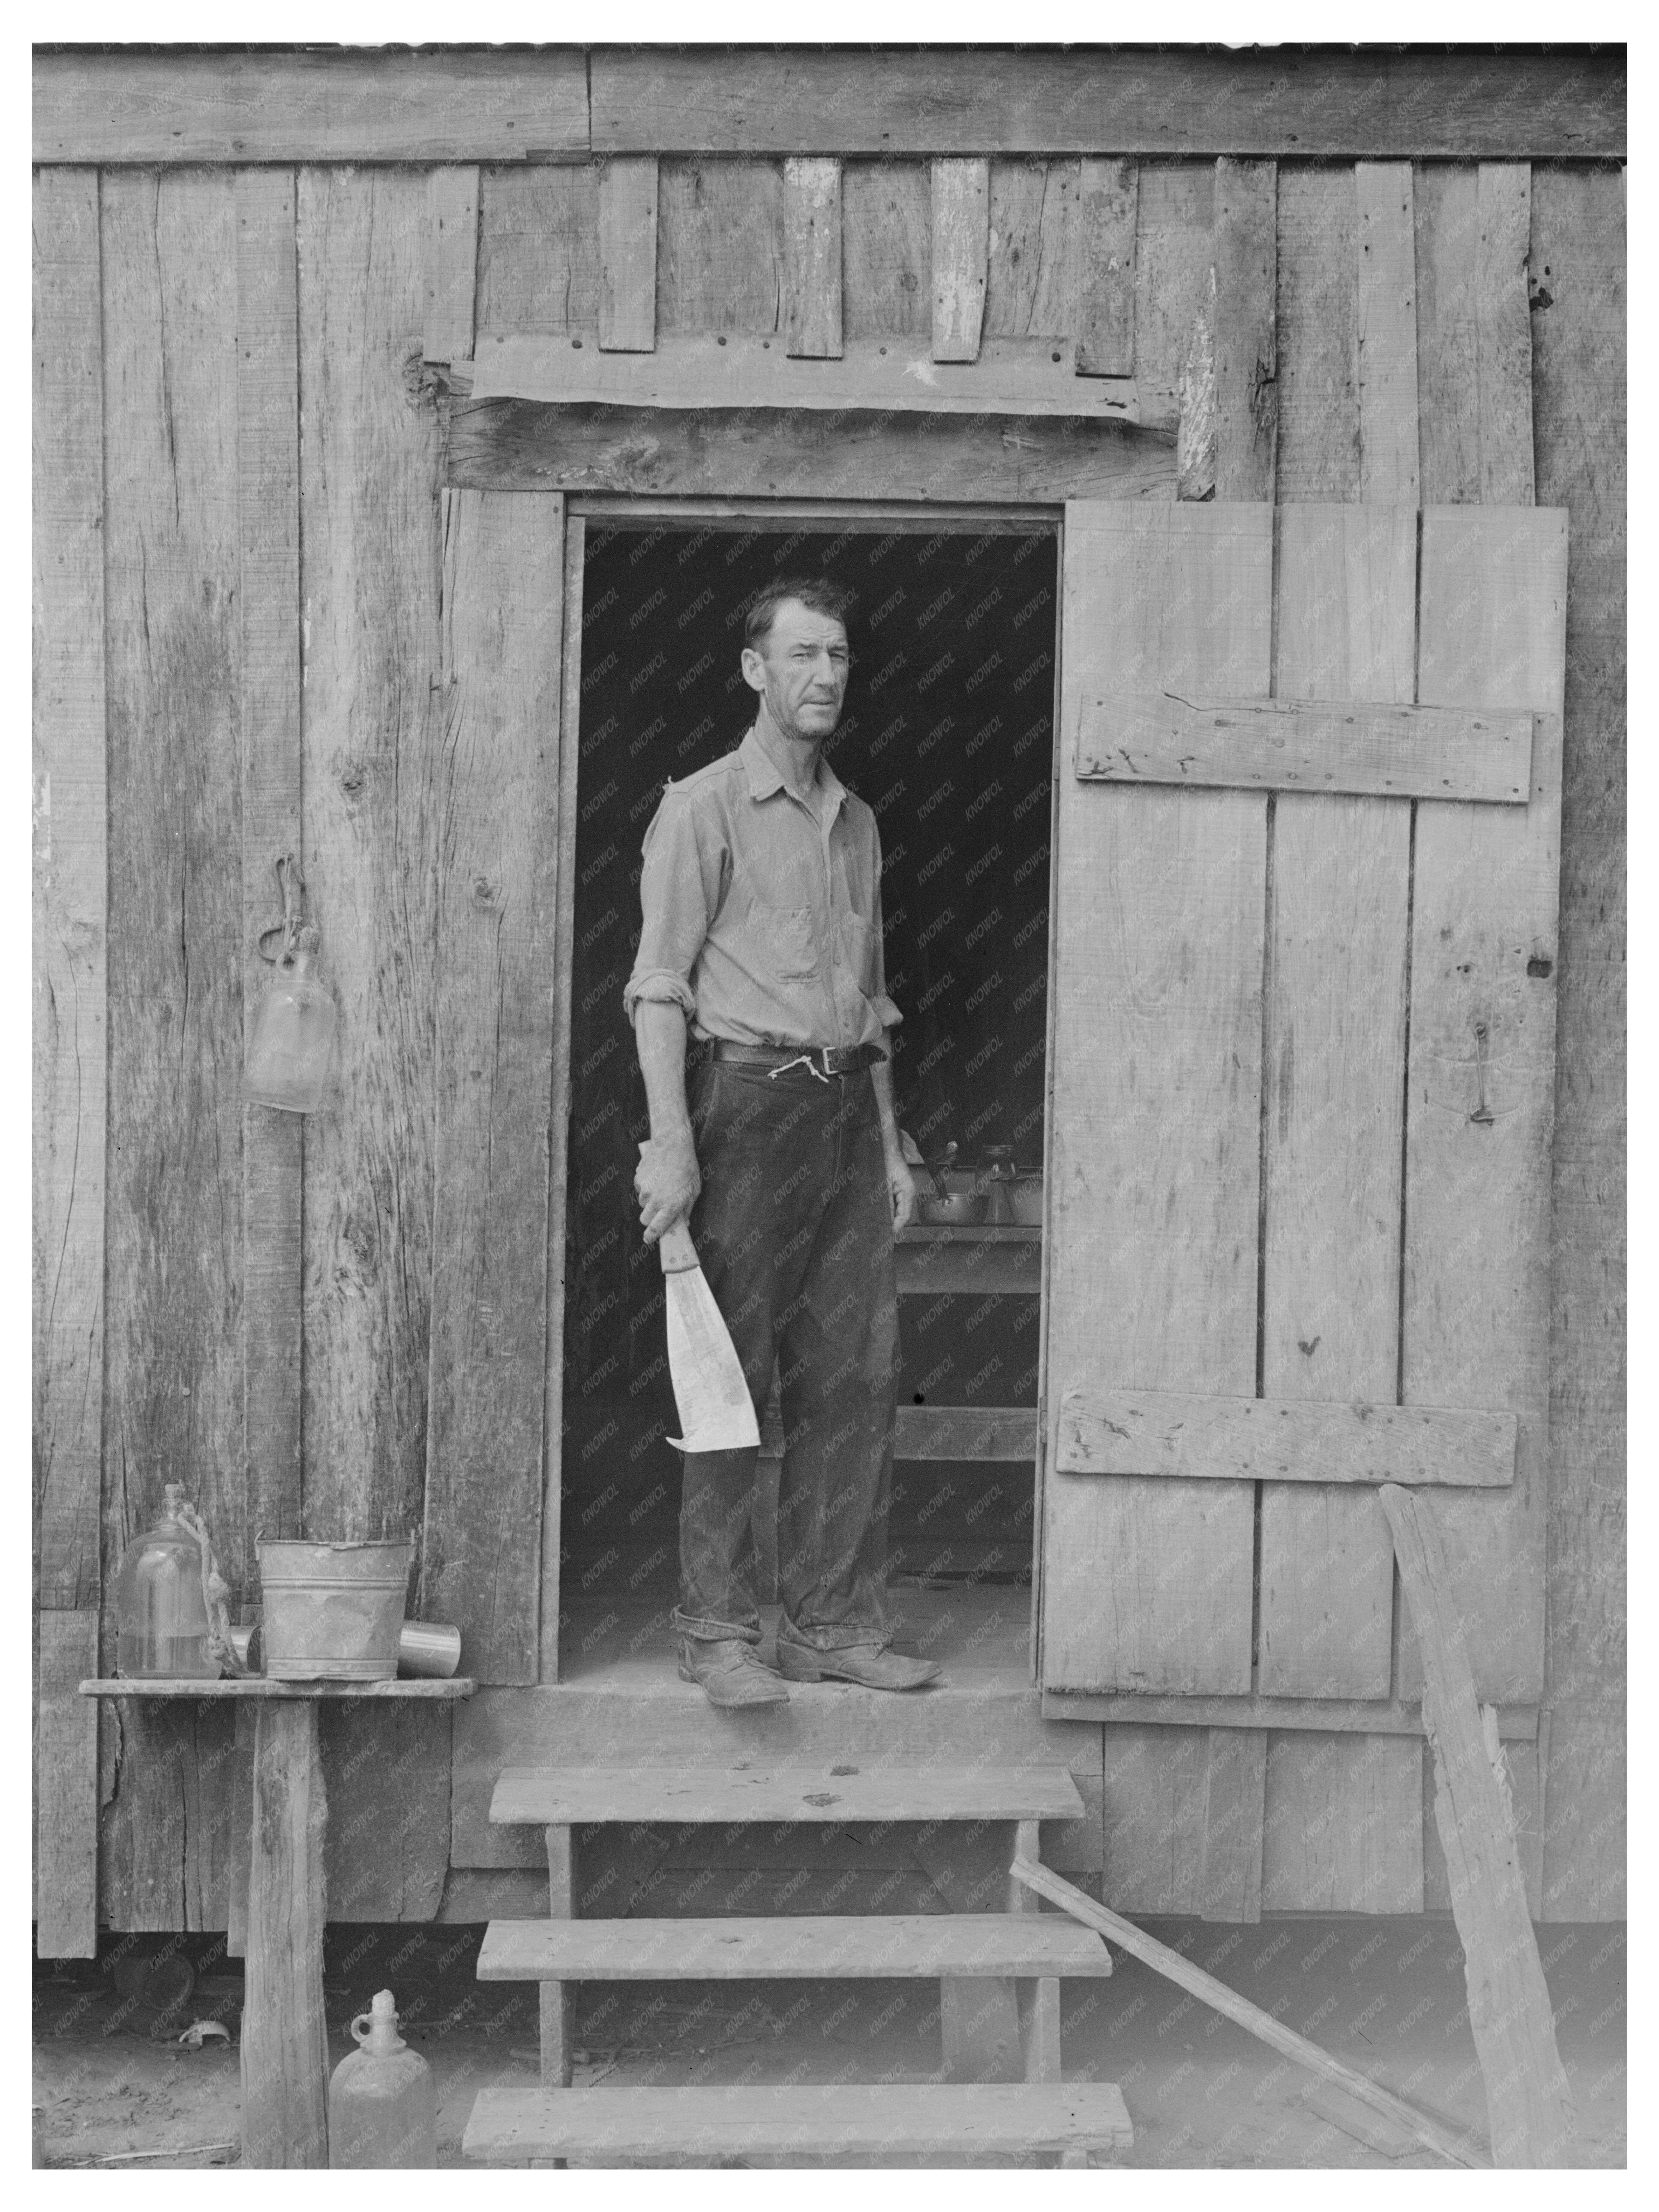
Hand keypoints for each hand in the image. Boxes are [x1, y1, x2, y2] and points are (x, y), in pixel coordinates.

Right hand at [636, 1131, 700, 1245]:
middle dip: (651, 1218)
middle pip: (645, 1219)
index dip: (651, 1236)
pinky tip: (656, 1177)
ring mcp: (644, 1190)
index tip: (649, 1239)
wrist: (672, 1144)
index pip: (656, 1228)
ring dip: (650, 1201)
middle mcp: (655, 1200)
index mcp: (670, 1205)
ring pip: (643, 1203)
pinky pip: (640, 1190)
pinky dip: (646, 1187)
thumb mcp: (694, 1190)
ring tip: (662, 1187)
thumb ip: (687, 1209)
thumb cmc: (687, 1167)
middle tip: (660, 1210)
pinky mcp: (638, 1179)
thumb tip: (684, 1222)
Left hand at [884, 1148, 917, 1232]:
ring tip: (878, 1222)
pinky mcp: (896, 1188)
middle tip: (881, 1230)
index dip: (897, 1226)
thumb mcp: (884, 1185)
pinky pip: (893, 1202)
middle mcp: (908, 1193)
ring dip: (889, 1215)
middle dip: (892, 1222)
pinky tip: (879, 1210)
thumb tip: (886, 1219)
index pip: (905, 1216)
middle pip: (901, 1214)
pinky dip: (887, 1207)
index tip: (888, 1234)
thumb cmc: (888, 1161)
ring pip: (896, 1209)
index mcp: (908, 1192)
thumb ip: (887, 1203)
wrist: (887, 1148)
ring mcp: (903, 1191)